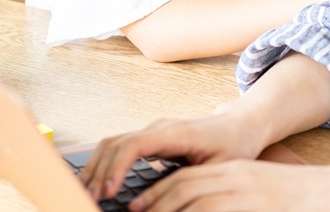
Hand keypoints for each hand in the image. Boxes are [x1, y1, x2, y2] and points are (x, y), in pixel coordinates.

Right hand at [81, 112, 263, 201]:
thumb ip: (194, 183)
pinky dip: (105, 164)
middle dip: (99, 171)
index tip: (109, 192)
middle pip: (115, 143)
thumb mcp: (220, 168)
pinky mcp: (150, 139)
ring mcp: (152, 131)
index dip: (117, 167)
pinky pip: (119, 147)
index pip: (135, 144)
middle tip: (90, 199)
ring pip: (112, 143)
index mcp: (175, 132)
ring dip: (96, 167)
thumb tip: (171, 204)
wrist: (241, 126)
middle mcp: (159, 128)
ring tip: (88, 194)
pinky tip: (100, 185)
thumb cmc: (235, 146)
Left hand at [126, 161, 329, 211]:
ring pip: (194, 199)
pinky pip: (214, 210)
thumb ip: (228, 198)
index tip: (138, 205)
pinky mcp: (254, 202)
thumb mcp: (256, 193)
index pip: (186, 177)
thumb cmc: (294, 199)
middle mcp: (235, 177)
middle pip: (183, 185)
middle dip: (154, 201)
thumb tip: (200, 207)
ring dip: (167, 210)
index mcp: (233, 172)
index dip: (158, 191)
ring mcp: (245, 190)